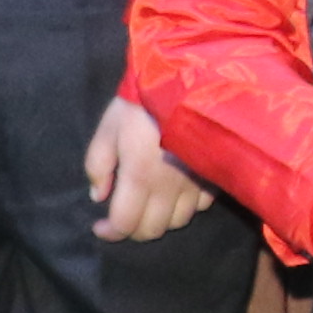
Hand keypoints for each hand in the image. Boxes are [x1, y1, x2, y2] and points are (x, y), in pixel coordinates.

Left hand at [85, 95, 209, 244]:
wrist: (186, 79)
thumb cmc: (141, 103)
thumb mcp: (108, 128)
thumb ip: (98, 165)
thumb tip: (98, 196)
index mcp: (140, 175)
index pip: (125, 224)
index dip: (109, 232)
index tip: (99, 226)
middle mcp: (170, 186)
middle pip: (152, 230)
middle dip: (134, 228)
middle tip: (124, 214)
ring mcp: (196, 182)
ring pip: (178, 221)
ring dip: (160, 218)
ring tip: (150, 203)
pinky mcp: (214, 175)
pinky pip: (201, 205)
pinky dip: (186, 205)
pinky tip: (177, 191)